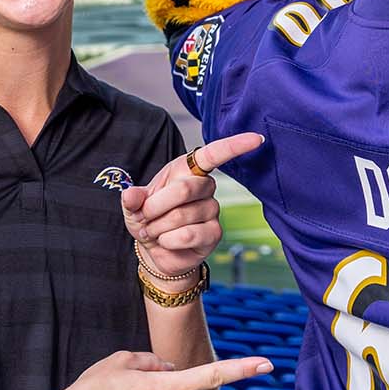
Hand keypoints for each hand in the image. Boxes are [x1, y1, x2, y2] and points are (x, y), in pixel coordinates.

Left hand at [124, 131, 263, 280]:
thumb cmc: (149, 219)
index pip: (214, 154)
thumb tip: (131, 195)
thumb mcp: (134, 206)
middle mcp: (206, 187)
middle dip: (155, 207)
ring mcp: (213, 210)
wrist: (156, 250)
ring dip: (157, 227)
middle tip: (145, 217)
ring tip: (155, 231)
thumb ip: (133, 197)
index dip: (235, 146)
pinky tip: (166, 241)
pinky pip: (187, 235)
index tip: (256, 139)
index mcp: (188, 170)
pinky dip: (167, 241)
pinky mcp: (214, 233)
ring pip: (181, 216)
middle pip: (184, 189)